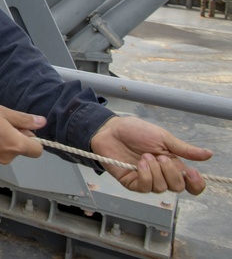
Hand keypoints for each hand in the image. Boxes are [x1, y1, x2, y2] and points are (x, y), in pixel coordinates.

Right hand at [0, 99, 45, 165]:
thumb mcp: (1, 111)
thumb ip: (23, 119)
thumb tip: (41, 122)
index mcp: (15, 145)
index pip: (37, 150)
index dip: (32, 138)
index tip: (21, 128)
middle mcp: (5, 158)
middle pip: (18, 150)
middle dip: (12, 137)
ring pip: (3, 152)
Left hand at [90, 116, 211, 194]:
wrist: (110, 130)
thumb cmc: (135, 131)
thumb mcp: (163, 137)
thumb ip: (184, 149)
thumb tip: (208, 154)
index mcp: (172, 164)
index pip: (190, 184)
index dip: (196, 184)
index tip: (192, 173)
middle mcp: (161, 174)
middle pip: (178, 187)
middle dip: (171, 172)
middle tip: (160, 157)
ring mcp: (146, 180)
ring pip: (161, 188)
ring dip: (155, 171)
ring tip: (145, 156)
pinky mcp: (131, 183)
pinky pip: (144, 188)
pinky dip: (145, 175)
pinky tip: (139, 164)